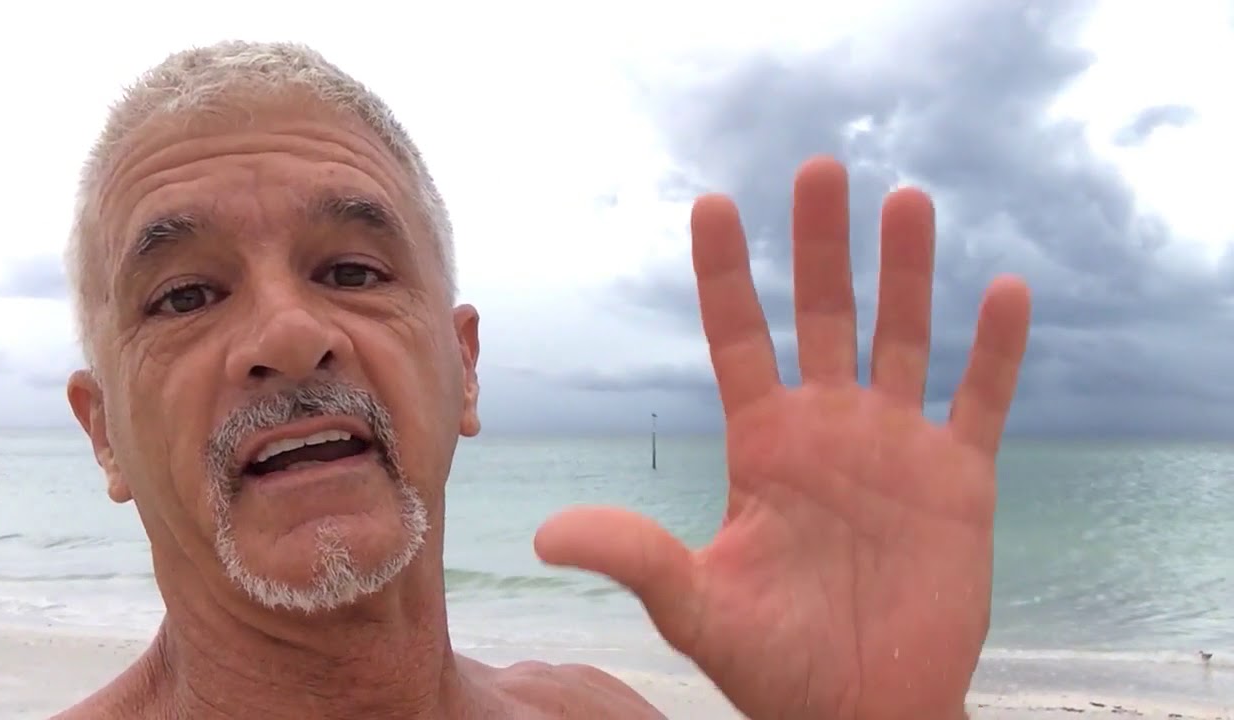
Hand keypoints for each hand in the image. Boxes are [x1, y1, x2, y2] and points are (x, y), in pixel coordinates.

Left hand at [534, 156, 1029, 719]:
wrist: (863, 709)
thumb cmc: (774, 663)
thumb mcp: (695, 608)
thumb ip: (635, 558)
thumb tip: (545, 535)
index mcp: (763, 443)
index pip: (738, 337)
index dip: (725, 272)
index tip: (711, 203)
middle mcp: (828, 427)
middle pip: (823, 314)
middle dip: (821, 245)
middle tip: (820, 168)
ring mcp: (896, 446)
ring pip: (904, 337)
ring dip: (908, 273)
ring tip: (908, 202)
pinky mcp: (959, 478)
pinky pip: (981, 399)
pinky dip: (996, 351)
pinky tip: (1004, 290)